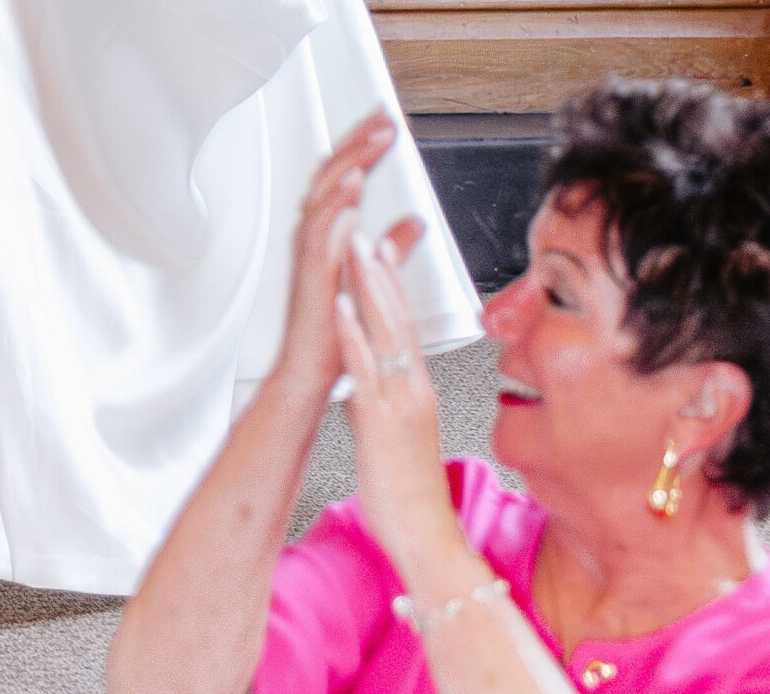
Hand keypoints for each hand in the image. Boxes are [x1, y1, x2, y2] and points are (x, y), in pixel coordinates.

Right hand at [278, 112, 424, 409]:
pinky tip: (352, 189)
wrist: (309, 374)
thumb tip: (414, 223)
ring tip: (372, 142)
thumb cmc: (335, 331)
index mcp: (330, 233)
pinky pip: (320, 236)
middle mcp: (316, 237)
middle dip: (359, 143)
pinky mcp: (312, 277)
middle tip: (383, 118)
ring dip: (349, 166)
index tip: (385, 121)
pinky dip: (335, 208)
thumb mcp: (370, 278)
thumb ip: (390, 247)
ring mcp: (311, 255)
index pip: (345, 176)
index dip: (364, 145)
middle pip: (333, 175)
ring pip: (326, 197)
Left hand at [334, 230, 464, 588]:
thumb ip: (379, 403)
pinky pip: (365, 367)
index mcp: (416, 390)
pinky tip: (342, 306)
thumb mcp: (395, 434)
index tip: (381, 249)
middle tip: (367, 231)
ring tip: (354, 247)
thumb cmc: (409, 493)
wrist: (427, 538)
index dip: (392, 286)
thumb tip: (358, 386)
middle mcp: (412, 387)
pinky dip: (353, 332)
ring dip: (367, 286)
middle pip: (398, 318)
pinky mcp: (380, 419)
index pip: (406, 325)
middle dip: (380, 272)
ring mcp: (398, 400)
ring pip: (384, 331)